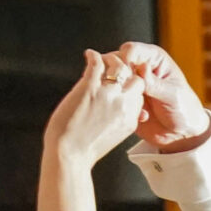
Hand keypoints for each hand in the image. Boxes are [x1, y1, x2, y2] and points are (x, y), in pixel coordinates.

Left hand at [45, 50, 146, 165]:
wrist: (70, 155)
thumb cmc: (85, 150)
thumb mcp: (113, 136)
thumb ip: (120, 119)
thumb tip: (115, 108)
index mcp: (131, 118)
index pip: (140, 94)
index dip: (132, 84)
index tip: (122, 81)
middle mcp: (124, 105)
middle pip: (135, 78)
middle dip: (126, 70)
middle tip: (113, 66)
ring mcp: (108, 95)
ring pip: (119, 66)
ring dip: (110, 59)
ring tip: (101, 59)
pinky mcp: (90, 87)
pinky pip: (97, 62)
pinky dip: (93, 55)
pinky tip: (89, 54)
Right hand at [109, 41, 210, 150]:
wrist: (182, 133)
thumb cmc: (184, 108)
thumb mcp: (172, 95)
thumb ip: (155, 83)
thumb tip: (142, 68)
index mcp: (153, 59)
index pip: (131, 50)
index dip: (125, 59)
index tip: (128, 74)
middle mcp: (139, 68)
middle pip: (116, 62)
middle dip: (118, 78)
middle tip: (129, 92)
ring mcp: (130, 85)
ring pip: (111, 81)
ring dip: (120, 93)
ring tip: (137, 106)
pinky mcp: (125, 101)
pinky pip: (113, 99)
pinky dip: (122, 107)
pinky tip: (142, 117)